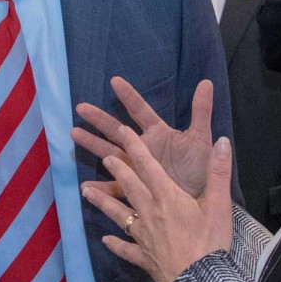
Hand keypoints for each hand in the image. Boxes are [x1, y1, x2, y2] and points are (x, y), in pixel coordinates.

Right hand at [71, 77, 214, 196]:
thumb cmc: (201, 169)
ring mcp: (136, 168)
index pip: (140, 111)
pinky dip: (101, 188)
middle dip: (99, 119)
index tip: (115, 80)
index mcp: (158, 134)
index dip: (129, 96)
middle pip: (117, 130)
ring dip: (92, 144)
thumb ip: (202, 111)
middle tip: (80, 107)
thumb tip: (206, 82)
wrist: (203, 200)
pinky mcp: (135, 190)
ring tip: (74, 133)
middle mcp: (143, 149)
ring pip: (110, 154)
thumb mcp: (201, 139)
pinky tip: (86, 187)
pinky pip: (115, 188)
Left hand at [82, 128, 233, 281]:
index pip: (148, 165)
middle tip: (103, 156)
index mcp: (167, 196)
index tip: (122, 131)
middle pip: (129, 186)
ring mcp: (143, 236)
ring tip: (86, 191)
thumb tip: (221, 141)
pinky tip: (105, 239)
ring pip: (119, 214)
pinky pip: (125, 248)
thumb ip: (219, 172)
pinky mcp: (143, 257)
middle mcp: (150, 212)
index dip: (134, 146)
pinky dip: (115, 243)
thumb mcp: (221, 205)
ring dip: (103, 202)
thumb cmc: (210, 242)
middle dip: (117, 169)